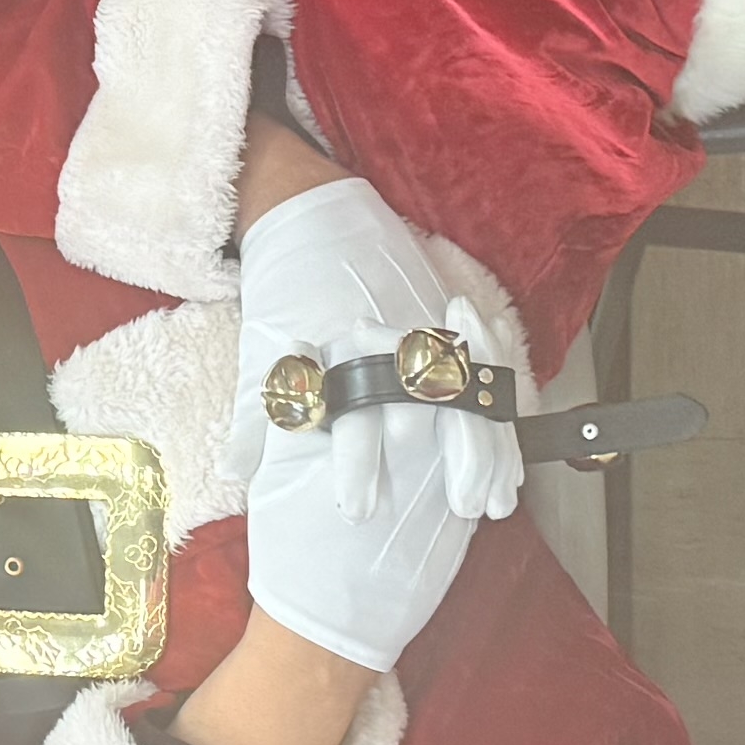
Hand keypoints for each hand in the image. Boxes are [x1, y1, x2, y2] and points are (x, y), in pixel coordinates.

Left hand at [238, 174, 525, 535]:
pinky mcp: (453, 346)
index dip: (358, 466)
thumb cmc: (290, 307)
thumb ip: (255, 420)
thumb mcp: (263, 361)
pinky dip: (503, 434)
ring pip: (473, 402)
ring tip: (492, 502)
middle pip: (429, 411)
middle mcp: (395, 350)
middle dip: (453, 460)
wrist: (316, 234)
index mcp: (347, 357)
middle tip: (462, 505)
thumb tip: (235, 470)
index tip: (357, 510)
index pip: (356, 418)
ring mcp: (430, 344)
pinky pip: (490, 394)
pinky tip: (509, 475)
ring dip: (489, 454)